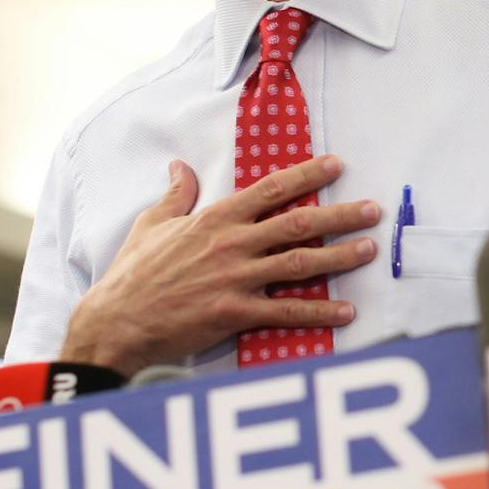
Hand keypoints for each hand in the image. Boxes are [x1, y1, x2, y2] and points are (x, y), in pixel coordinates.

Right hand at [62, 156, 378, 373]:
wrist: (116, 322)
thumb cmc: (132, 274)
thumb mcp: (151, 224)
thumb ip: (175, 195)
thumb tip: (180, 166)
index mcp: (214, 219)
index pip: (270, 189)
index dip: (306, 175)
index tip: (336, 165)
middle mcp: (232, 244)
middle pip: (298, 223)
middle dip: (340, 214)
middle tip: (372, 209)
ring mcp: (236, 279)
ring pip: (300, 263)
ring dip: (340, 256)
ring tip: (369, 250)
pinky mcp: (236, 313)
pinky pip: (287, 311)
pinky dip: (319, 312)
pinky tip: (346, 312)